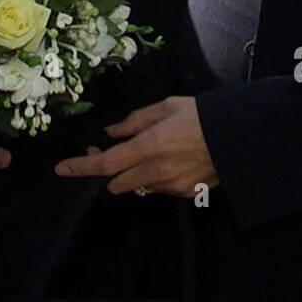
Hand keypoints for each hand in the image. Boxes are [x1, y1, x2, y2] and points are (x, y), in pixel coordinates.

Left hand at [54, 96, 218, 196]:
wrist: (240, 137)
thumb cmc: (202, 115)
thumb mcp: (166, 107)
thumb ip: (134, 121)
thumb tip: (111, 132)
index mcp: (148, 147)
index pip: (105, 164)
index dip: (81, 167)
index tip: (62, 169)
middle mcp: (156, 172)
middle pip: (117, 183)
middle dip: (110, 171)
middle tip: (112, 150)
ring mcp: (172, 187)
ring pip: (140, 186)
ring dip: (136, 173)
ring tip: (152, 150)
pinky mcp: (187, 194)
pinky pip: (162, 188)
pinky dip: (158, 177)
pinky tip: (174, 159)